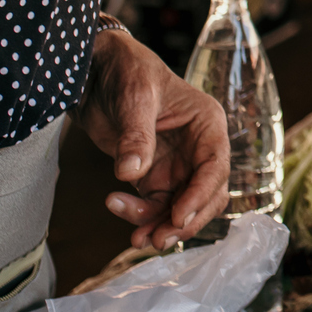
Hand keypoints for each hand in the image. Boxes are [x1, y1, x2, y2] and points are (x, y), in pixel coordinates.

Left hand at [78, 28, 229, 249]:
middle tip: (157, 240)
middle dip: (184, 220)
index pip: (214, 166)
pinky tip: (116, 206)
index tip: (178, 218)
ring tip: (136, 239)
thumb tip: (131, 175)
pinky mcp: (154, 176)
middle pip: (205, 194)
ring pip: (180, 207)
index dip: (200, 195)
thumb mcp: (134, 98)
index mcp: (206, 123)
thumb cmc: (127, 72)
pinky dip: (140, 216)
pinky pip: (155, 206)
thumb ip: (136, 137)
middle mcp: (198, 147)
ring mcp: (177, 164)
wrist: (96, 71)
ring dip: (160, 225)